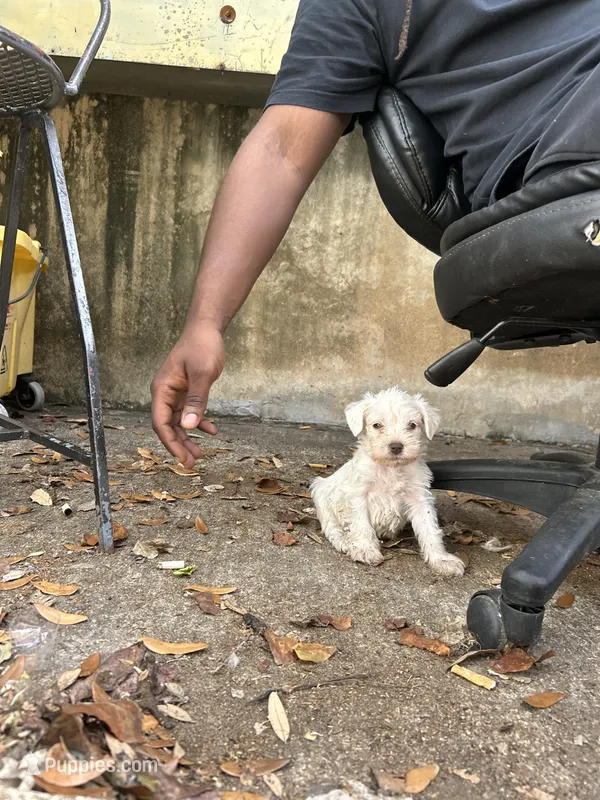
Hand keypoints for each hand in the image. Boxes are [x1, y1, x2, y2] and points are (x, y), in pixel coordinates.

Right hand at [151, 326, 224, 466]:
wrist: (207, 329)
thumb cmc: (202, 346)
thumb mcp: (203, 374)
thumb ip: (196, 400)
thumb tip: (190, 426)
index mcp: (162, 389)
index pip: (161, 423)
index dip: (170, 443)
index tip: (182, 458)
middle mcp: (164, 393)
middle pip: (168, 426)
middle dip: (179, 445)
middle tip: (192, 464)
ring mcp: (175, 392)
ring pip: (179, 422)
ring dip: (188, 438)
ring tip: (200, 454)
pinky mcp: (186, 391)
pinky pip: (189, 412)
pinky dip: (199, 423)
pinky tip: (212, 431)